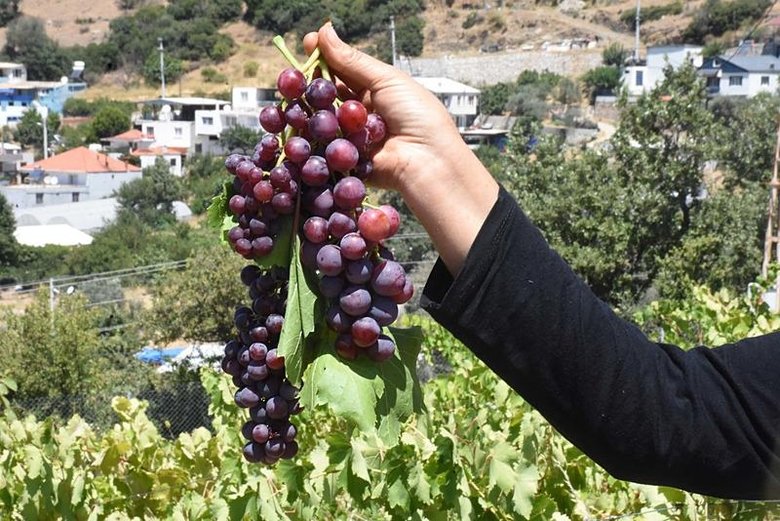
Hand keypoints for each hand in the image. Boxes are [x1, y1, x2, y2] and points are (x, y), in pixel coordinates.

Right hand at [303, 24, 498, 274]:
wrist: (427, 161)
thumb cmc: (417, 116)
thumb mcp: (386, 80)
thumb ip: (352, 60)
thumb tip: (324, 30)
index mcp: (374, 90)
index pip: (342, 69)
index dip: (325, 57)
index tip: (308, 43)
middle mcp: (360, 113)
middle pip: (329, 94)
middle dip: (312, 83)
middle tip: (295, 73)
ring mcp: (352, 136)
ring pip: (322, 119)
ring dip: (310, 108)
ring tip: (296, 98)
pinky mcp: (346, 159)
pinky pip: (324, 146)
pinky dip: (314, 137)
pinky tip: (301, 125)